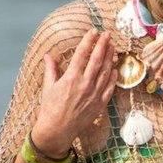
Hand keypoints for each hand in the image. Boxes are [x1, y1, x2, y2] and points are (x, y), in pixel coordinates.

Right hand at [29, 30, 115, 160]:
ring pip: (105, 72)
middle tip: (107, 35)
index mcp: (71, 78)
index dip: (88, 41)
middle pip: (97, 60)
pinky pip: (109, 89)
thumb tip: (48, 55)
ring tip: (113, 47)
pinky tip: (115, 70)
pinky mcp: (99, 105)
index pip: (82, 54)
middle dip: (103, 45)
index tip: (93, 32)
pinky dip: (113, 78)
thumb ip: (51, 69)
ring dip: (110, 58)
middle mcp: (84, 84)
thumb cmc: (50, 109)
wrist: (57, 130)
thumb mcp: (48, 87)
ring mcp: (94, 95)